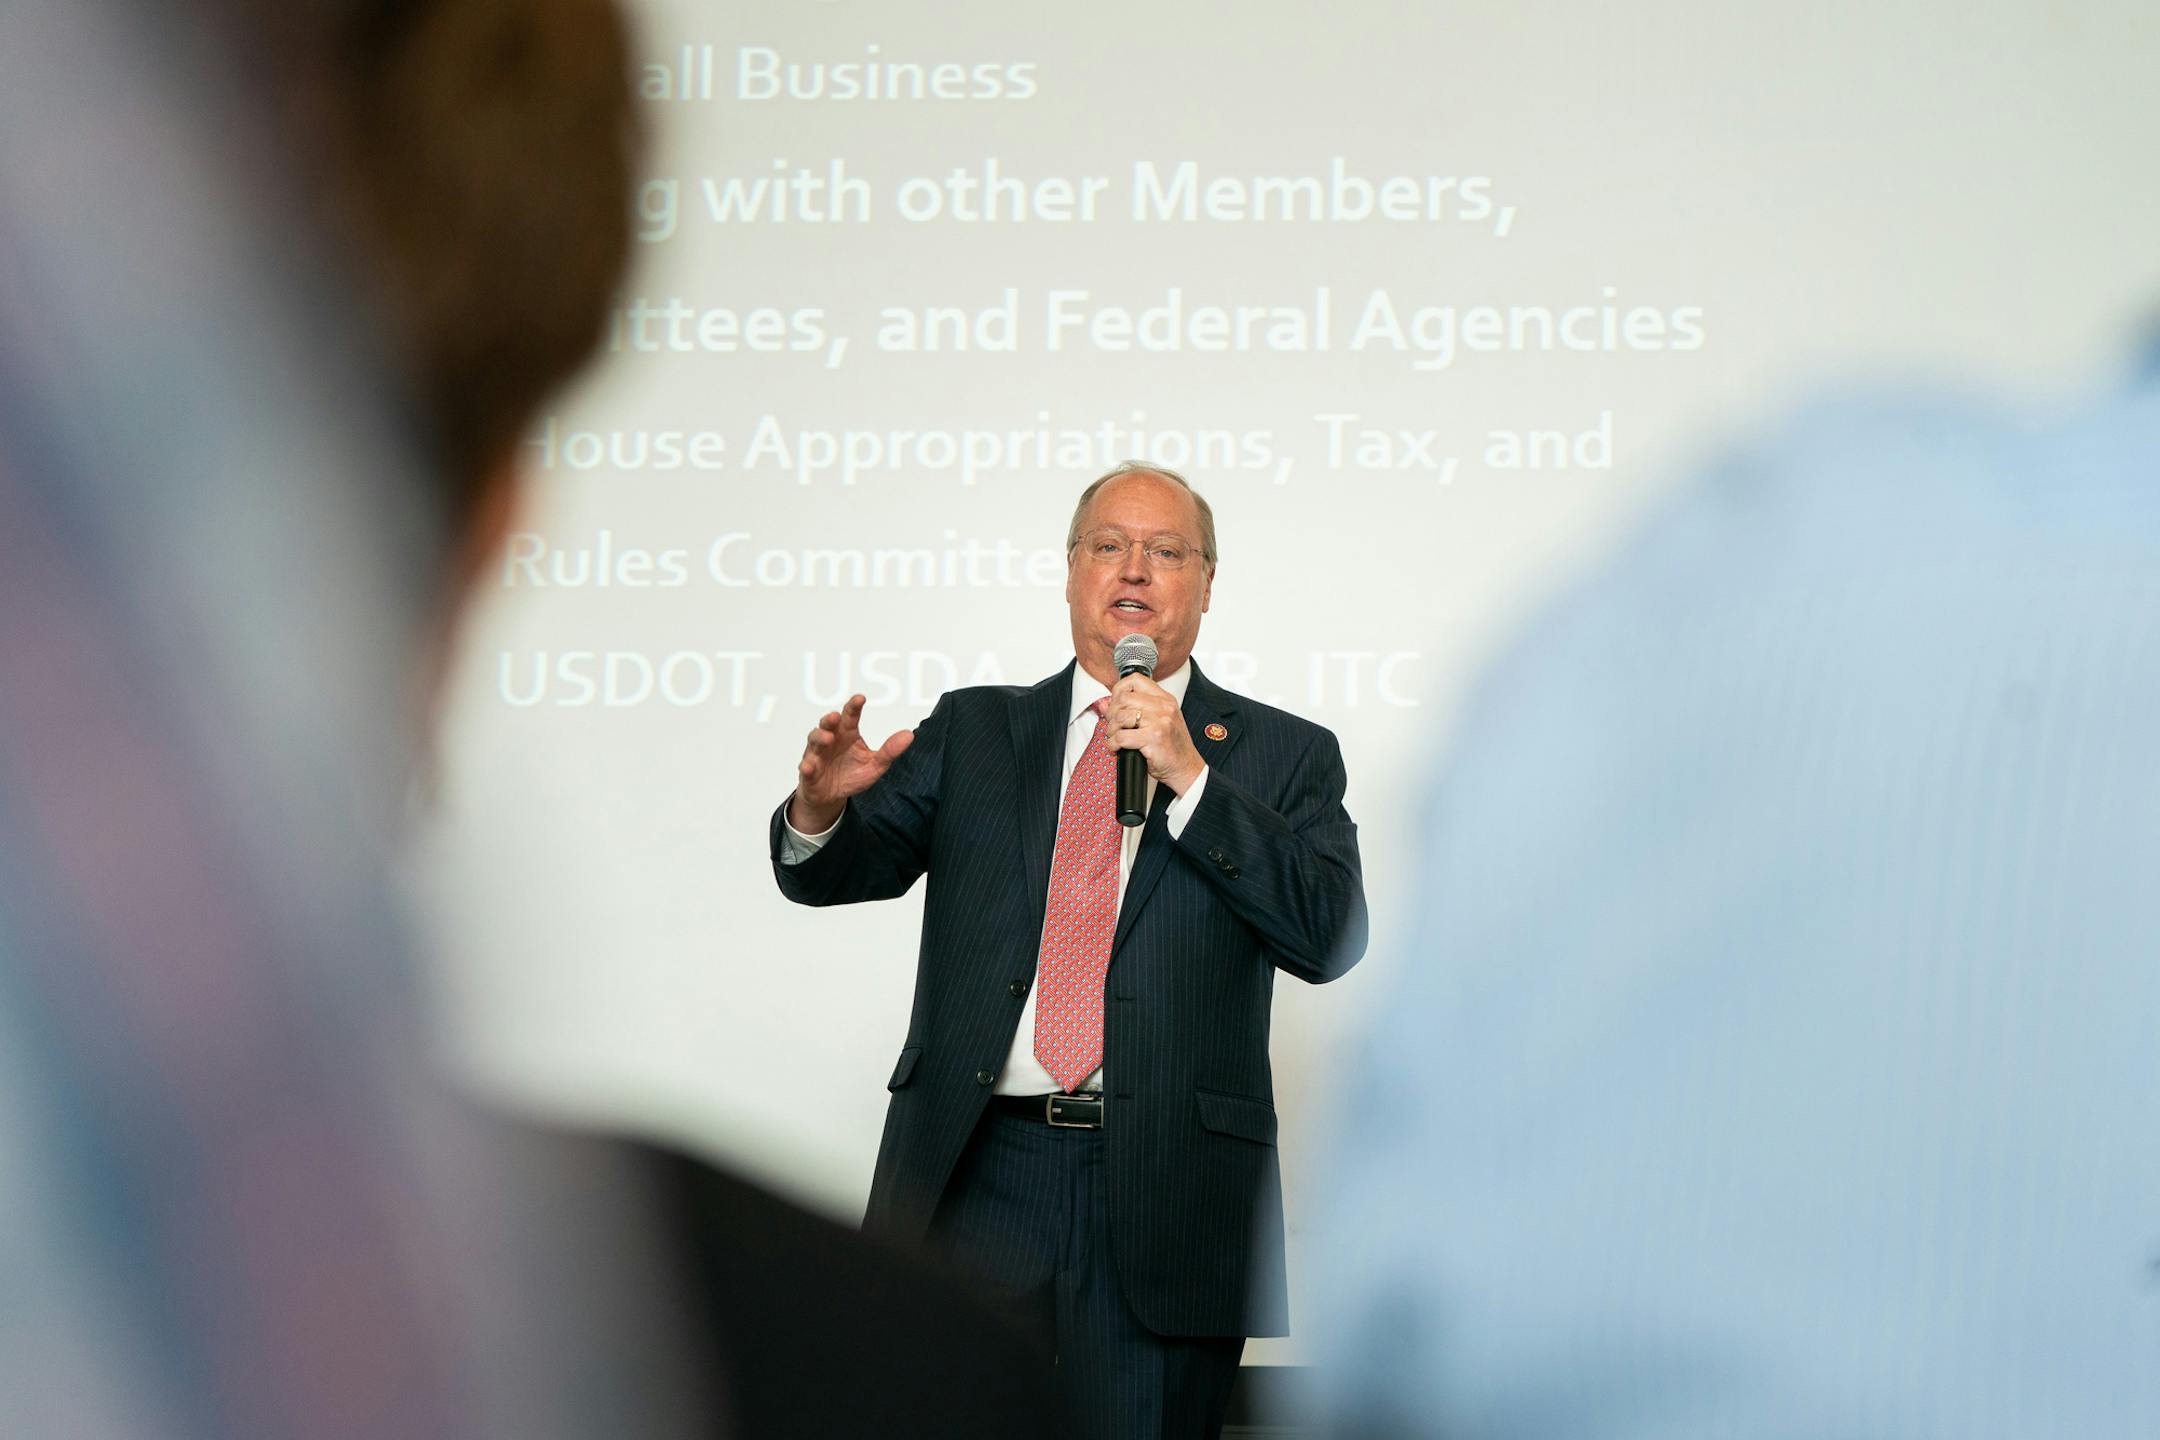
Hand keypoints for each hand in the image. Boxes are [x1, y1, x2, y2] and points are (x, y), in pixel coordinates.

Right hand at [789, 694, 913, 832]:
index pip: (850, 716)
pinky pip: (806, 767)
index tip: (860, 698)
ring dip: (819, 738)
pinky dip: (806, 766)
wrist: (832, 796)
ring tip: (827, 739)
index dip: (853, 707)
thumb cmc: (851, 775)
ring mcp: (817, 755)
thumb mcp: (875, 765)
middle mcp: (830, 740)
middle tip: (836, 716)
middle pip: (827, 724)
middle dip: (830, 719)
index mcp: (847, 734)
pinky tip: (809, 766)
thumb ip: (890, 751)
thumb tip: (909, 735)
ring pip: (814, 741)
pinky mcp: (809, 771)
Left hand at [1105, 675, 1204, 794]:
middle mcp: (1163, 707)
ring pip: (1120, 717)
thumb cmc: (1171, 747)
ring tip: (1116, 739)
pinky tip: (1118, 749)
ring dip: (1112, 730)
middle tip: (1114, 726)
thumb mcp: (1156, 722)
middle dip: (1112, 714)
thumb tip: (1105, 704)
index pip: (1136, 680)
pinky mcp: (1153, 739)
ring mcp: (1159, 722)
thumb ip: (1133, 709)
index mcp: (1165, 699)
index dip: (1119, 690)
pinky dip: (1113, 745)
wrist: (1186, 768)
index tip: (1116, 704)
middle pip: (1124, 699)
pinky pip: (1121, 737)